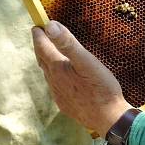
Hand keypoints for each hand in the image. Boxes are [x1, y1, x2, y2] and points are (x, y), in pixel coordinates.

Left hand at [32, 21, 132, 137]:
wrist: (108, 118)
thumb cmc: (101, 88)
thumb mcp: (87, 61)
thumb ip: (68, 43)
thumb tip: (50, 26)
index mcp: (58, 69)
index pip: (43, 48)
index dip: (39, 36)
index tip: (36, 26)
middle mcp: (54, 81)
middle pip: (42, 61)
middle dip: (40, 47)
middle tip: (40, 37)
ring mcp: (59, 94)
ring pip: (48, 74)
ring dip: (46, 62)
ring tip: (49, 54)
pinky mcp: (65, 104)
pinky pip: (55, 86)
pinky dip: (54, 76)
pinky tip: (62, 78)